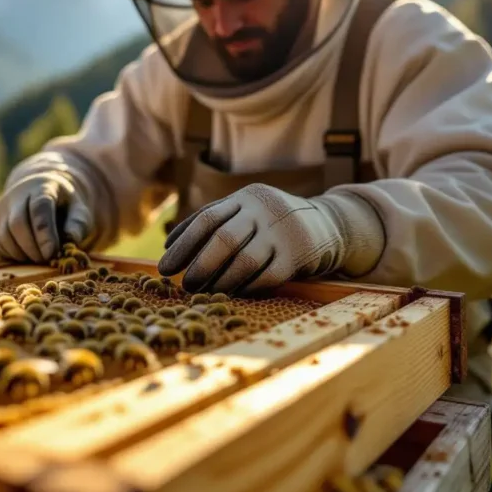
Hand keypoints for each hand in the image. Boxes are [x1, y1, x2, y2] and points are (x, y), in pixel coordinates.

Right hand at [0, 169, 94, 262]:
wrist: (43, 195)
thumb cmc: (65, 207)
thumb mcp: (79, 210)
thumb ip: (77, 225)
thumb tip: (70, 241)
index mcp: (41, 187)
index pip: (39, 207)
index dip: (44, 232)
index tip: (52, 253)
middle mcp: (16, 197)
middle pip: (17, 224)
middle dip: (34, 248)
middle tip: (49, 260)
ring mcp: (1, 213)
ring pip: (5, 238)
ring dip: (23, 256)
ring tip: (41, 258)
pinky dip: (12, 260)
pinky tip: (28, 259)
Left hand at [158, 183, 384, 295]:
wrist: (327, 222)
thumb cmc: (270, 221)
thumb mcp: (244, 210)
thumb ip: (211, 221)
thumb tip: (169, 246)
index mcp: (244, 198)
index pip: (206, 218)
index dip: (182, 244)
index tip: (164, 267)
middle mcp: (262, 211)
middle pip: (223, 239)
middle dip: (199, 265)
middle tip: (185, 285)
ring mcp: (282, 232)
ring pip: (244, 260)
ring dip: (220, 281)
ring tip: (205, 292)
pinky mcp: (298, 254)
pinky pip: (266, 276)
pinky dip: (246, 287)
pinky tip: (233, 293)